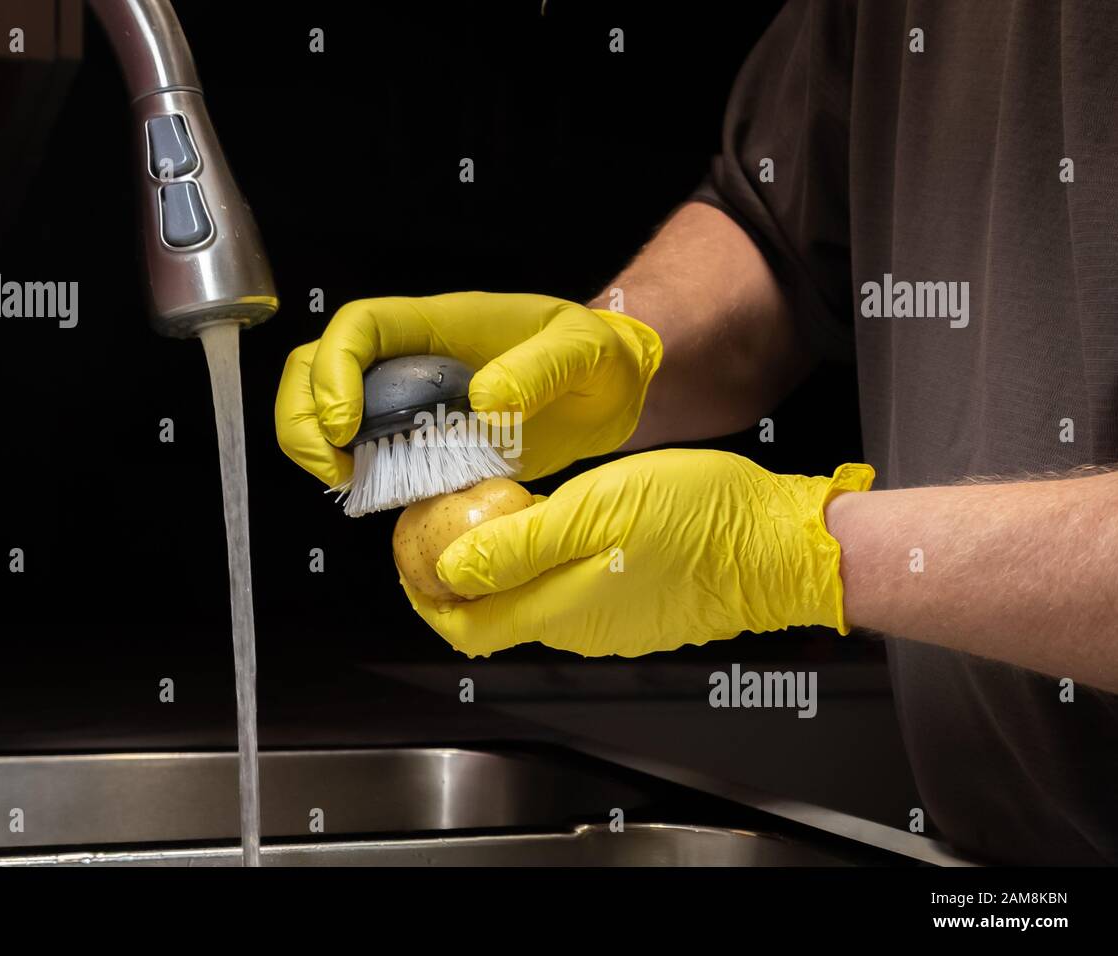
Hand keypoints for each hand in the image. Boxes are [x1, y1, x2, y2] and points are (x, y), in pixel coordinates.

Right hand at [274, 292, 662, 486]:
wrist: (611, 391)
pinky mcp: (420, 441)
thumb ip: (540, 369)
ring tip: (346, 483)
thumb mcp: (584, 351)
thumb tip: (484, 400)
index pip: (359, 326)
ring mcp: (409, 401)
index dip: (334, 370)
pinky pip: (363, 452)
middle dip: (302, 415)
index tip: (345, 425)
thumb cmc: (597, 356)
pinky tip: (372, 495)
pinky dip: (350, 475)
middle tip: (332, 468)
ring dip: (312, 446)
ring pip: (322, 406)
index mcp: (439, 325)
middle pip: (315, 364)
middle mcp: (411, 359)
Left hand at [399, 449, 874, 657]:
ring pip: (532, 603)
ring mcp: (610, 626)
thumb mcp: (595, 510)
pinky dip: (543, 565)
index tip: (407, 560)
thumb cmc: (699, 519)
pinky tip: (553, 521)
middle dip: (457, 579)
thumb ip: (519, 544)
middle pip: (494, 617)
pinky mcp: (636, 611)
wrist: (780, 546)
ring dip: (502, 567)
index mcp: (560, 609)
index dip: (425, 598)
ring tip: (493, 511)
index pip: (466, 627)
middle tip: (442, 527)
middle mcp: (579, 629)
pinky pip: (570, 595)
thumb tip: (452, 567)